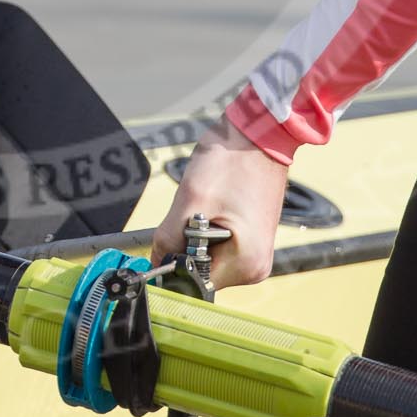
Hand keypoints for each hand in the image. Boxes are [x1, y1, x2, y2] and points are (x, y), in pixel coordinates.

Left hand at [149, 119, 289, 291]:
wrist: (261, 134)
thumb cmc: (233, 160)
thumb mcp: (191, 198)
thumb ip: (168, 239)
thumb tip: (155, 265)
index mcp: (246, 264)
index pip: (194, 282)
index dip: (174, 263)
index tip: (169, 238)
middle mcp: (257, 267)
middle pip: (201, 272)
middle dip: (187, 246)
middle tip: (195, 211)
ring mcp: (257, 255)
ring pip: (207, 258)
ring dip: (197, 236)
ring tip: (210, 204)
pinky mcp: (253, 242)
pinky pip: (219, 247)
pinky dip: (208, 230)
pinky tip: (216, 205)